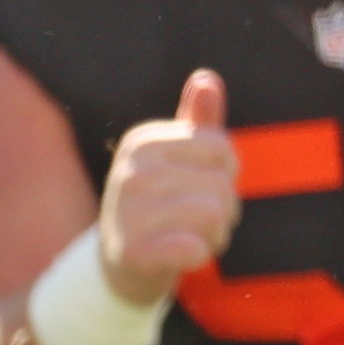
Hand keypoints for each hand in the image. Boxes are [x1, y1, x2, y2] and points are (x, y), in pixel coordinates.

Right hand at [95, 68, 240, 305]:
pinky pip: (197, 248)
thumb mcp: (177, 160)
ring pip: (216, 215)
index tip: (197, 187)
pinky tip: (181, 256)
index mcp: (141, 142)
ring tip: (188, 237)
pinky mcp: (132, 251)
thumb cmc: (159, 206)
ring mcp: (127, 211)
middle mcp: (130, 172)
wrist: (118, 266)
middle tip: (192, 220)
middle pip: (222, 183)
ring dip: (216, 233)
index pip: (222, 149)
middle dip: (223, 207)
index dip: (225, 174)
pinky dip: (200, 255)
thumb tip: (206, 78)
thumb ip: (197, 121)